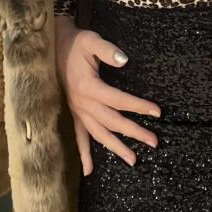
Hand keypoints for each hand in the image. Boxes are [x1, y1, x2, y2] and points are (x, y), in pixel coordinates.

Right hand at [54, 15, 160, 174]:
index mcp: (89, 87)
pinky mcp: (74, 114)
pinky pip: (78, 137)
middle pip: (112, 122)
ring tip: (133, 161)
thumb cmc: (75, 44)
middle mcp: (83, 104)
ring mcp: (78, 111)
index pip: (119, 100)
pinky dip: (84, 154)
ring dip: (116, 148)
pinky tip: (89, 171)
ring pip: (99, 134)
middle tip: (154, 142)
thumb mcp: (91, 40)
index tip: (157, 112)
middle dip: (134, 133)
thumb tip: (124, 59)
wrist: (54, 47)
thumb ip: (107, 50)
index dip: (138, 106)